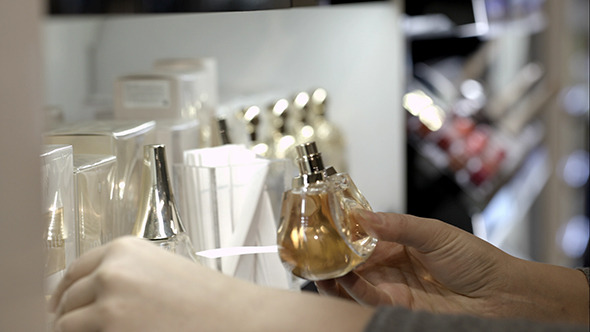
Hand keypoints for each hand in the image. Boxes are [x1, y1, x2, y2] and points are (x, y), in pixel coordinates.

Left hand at [49, 236, 374, 331]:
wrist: (234, 317)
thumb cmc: (206, 299)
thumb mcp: (160, 271)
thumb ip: (123, 276)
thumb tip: (89, 296)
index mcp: (124, 249)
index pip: (73, 271)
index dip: (63, 292)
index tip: (61, 306)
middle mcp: (110, 269)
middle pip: (65, 298)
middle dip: (68, 315)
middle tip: (80, 329)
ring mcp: (107, 301)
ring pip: (65, 323)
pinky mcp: (109, 328)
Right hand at [316, 211, 588, 324]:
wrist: (500, 293)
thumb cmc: (475, 259)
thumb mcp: (433, 233)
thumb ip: (396, 225)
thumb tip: (363, 214)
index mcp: (399, 242)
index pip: (363, 237)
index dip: (342, 233)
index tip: (323, 225)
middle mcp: (392, 265)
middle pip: (354, 261)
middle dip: (332, 256)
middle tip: (311, 250)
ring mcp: (393, 287)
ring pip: (355, 282)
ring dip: (335, 275)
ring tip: (317, 266)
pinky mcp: (397, 306)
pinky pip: (368, 297)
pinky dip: (351, 290)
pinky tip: (340, 279)